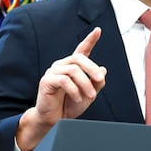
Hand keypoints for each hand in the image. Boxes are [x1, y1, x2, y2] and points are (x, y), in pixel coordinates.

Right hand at [17, 27, 106, 150]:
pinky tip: (78, 98)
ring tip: (90, 96)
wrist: (56, 119)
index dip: (90, 40)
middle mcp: (62, 65)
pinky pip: (64, 80)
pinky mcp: (47, 81)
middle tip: (100, 80)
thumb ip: (96, 82)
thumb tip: (103, 70)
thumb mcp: (89, 94)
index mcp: (73, 67)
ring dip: (85, 84)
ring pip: (73, 70)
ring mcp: (53, 72)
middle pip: (79, 58)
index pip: (82, 50)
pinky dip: (74, 90)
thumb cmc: (71, 105)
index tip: (98, 30)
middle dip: (92, 69)